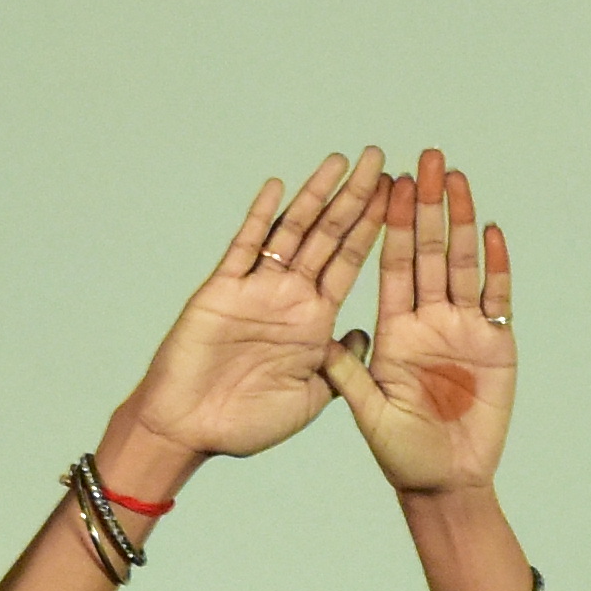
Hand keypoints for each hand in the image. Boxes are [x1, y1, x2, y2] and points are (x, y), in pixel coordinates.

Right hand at [119, 154, 394, 461]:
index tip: (401, 196)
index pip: (352, 262)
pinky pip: (245, 248)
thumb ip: (341, 366)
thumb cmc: (246, 423)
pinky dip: (261, 217)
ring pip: (293, 231)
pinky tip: (277, 188)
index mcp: (315, 321)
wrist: (190, 431)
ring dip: (316, 196)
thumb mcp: (309, 398)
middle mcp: (290, 297)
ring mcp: (257, 290)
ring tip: (341, 161)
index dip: (376, 229)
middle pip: (330, 236)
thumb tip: (366, 334)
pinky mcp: (223, 291)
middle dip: (356, 198)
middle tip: (379, 160)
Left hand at [331, 148, 517, 495]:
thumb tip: (324, 338)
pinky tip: (491, 231)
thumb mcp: (367, 413)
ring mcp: (463, 330)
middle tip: (426, 159)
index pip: (390, 265)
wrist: (445, 484)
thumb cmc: (403, 456)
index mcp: (394, 330)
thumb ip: (348, 374)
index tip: (387, 184)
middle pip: (426, 251)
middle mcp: (428, 321)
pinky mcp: (496, 345)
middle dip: (426, 205)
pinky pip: (496, 297)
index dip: (388, 224)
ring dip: (460, 221)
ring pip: (460, 264)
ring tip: (458, 179)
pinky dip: (495, 265)